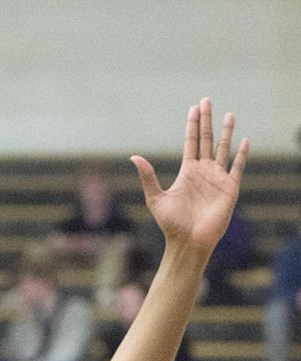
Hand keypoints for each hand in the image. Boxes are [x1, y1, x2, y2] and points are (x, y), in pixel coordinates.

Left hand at [130, 98, 247, 257]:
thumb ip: (147, 177)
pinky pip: (237, 168)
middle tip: (207, 100)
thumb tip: (134, 156)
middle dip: (207, 120)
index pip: (191, 142)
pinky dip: (241, 155)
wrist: (188, 242)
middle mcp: (203, 172)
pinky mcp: (229, 189)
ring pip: (223, 149)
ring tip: (229, 114)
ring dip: (226, 132)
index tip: (194, 108)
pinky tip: (244, 141)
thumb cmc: (171, 224)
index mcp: (188, 172)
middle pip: (207, 140)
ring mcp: (217, 179)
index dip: (192, 125)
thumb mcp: (156, 198)